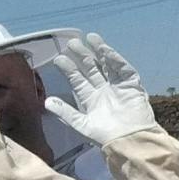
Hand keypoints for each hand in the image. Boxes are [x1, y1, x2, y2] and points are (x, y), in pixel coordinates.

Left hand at [45, 32, 155, 146]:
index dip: (69, 69)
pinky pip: (123, 69)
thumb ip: (65, 113)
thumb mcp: (81, 125)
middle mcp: (104, 91)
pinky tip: (105, 50)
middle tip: (72, 43)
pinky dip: (115, 59)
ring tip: (90, 38)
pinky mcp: (132, 86)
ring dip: (99, 51)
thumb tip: (46, 102)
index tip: (59, 59)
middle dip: (82, 56)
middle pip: (91, 69)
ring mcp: (118, 87)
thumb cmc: (107, 137)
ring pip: (107, 65)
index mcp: (91, 100)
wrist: (131, 141)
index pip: (78, 80)